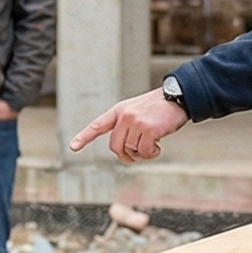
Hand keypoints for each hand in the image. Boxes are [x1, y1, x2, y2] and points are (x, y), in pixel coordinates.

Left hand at [71, 89, 189, 162]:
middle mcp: (124, 116)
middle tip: (139, 155)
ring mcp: (136, 122)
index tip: (73, 147)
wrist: (178, 97)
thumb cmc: (160, 108)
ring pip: (131, 150)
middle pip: (115, 146)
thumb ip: (127, 126)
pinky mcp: (148, 129)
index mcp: (119, 110)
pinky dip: (152, 154)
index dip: (84, 137)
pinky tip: (159, 147)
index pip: (98, 125)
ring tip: (153, 146)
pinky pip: (144, 151)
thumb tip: (125, 151)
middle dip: (126, 155)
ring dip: (142, 154)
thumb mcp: (138, 111)